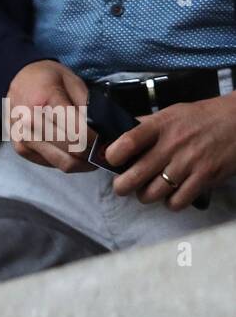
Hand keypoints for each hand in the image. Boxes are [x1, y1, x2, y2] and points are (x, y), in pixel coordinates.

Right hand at [6, 60, 94, 171]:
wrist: (15, 79)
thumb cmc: (46, 78)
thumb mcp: (72, 82)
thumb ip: (87, 106)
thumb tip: (103, 131)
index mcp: (45, 102)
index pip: (78, 132)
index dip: (98, 140)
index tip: (107, 140)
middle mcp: (30, 123)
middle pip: (72, 152)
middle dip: (93, 154)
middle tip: (105, 150)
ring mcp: (23, 138)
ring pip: (63, 163)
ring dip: (83, 163)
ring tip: (94, 154)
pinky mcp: (21, 149)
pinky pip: (51, 164)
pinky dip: (67, 160)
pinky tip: (74, 152)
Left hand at [106, 93, 235, 209]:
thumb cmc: (200, 117)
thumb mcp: (170, 114)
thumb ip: (143, 126)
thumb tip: (112, 138)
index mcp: (160, 126)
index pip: (125, 144)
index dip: (111, 157)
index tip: (112, 161)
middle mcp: (172, 145)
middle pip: (132, 178)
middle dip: (122, 186)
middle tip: (125, 185)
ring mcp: (189, 163)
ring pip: (151, 194)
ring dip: (147, 195)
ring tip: (151, 188)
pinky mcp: (205, 177)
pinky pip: (176, 202)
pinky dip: (171, 202)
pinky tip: (173, 193)